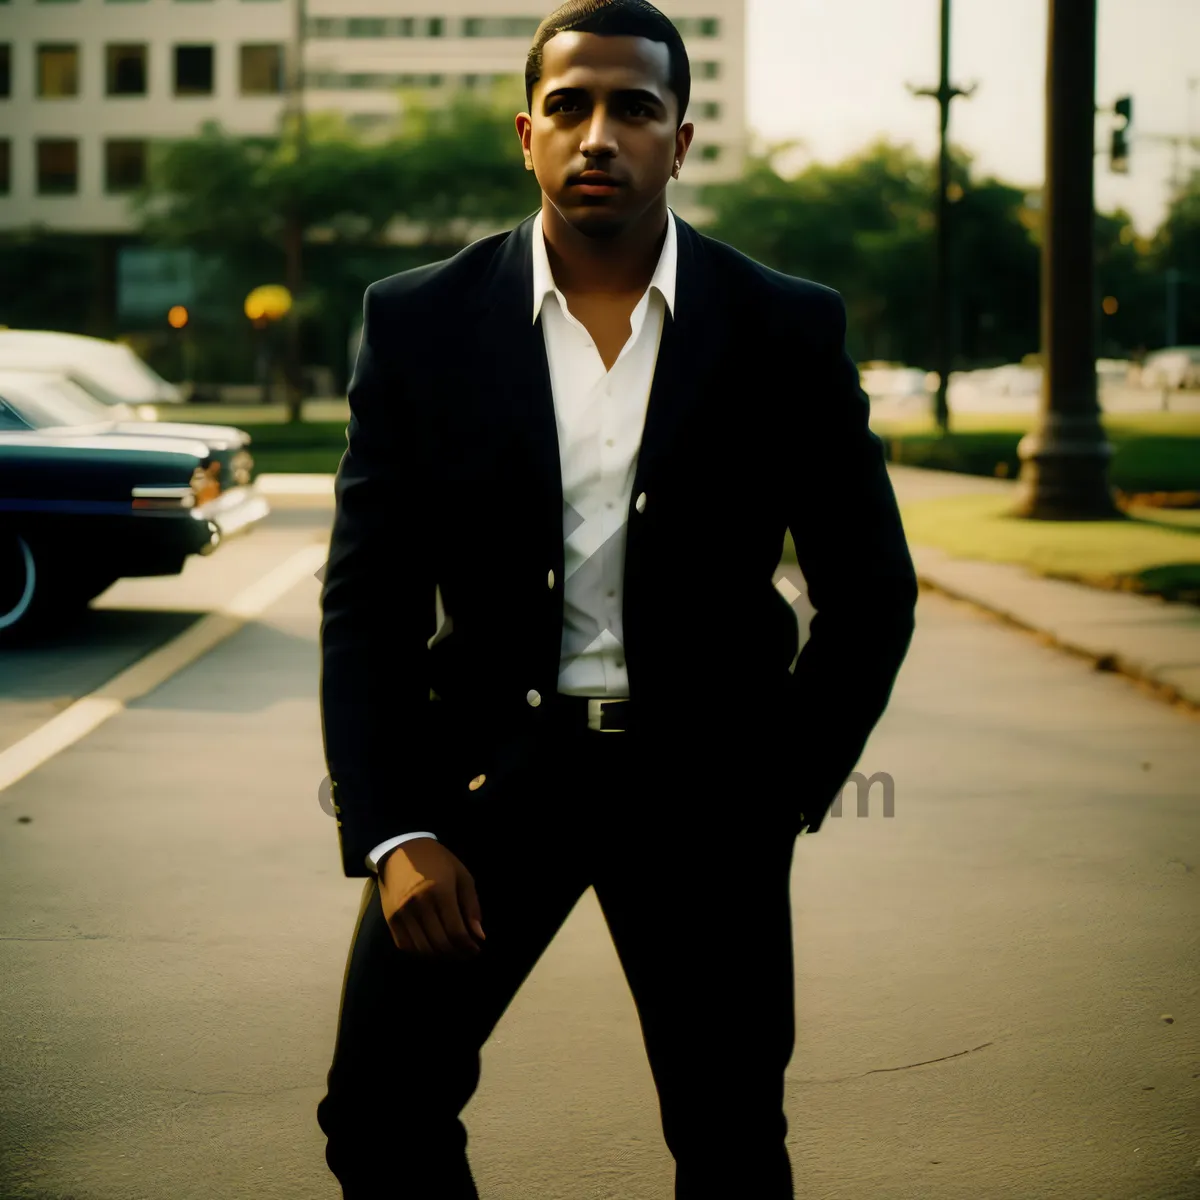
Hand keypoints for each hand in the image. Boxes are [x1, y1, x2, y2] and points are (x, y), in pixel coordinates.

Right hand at [378, 838, 485, 958]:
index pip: (455, 931)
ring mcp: (402, 914)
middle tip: (466, 954)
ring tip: (452, 952)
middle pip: (440, 944)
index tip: (476, 949)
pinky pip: (405, 945)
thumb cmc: (437, 861)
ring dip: (440, 956)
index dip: (468, 946)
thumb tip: (479, 936)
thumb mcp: (462, 876)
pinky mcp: (390, 919)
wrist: (401, 849)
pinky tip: (432, 947)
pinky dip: (420, 952)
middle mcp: (419, 905)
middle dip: (456, 954)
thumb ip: (471, 906)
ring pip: (423, 949)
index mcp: (440, 892)